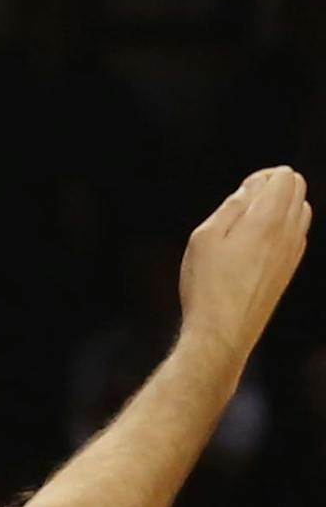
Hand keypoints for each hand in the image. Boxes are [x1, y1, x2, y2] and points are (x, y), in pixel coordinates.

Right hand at [179, 166, 310, 361]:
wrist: (224, 331)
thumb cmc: (207, 284)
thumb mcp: (205, 237)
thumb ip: (233, 207)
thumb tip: (254, 186)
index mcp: (267, 222)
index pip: (285, 178)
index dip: (263, 175)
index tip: (242, 188)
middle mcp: (288, 235)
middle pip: (298, 191)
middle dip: (274, 186)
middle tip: (243, 201)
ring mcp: (293, 253)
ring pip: (302, 212)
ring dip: (281, 206)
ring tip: (247, 219)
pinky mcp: (290, 269)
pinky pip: (298, 233)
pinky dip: (283, 225)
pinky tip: (257, 239)